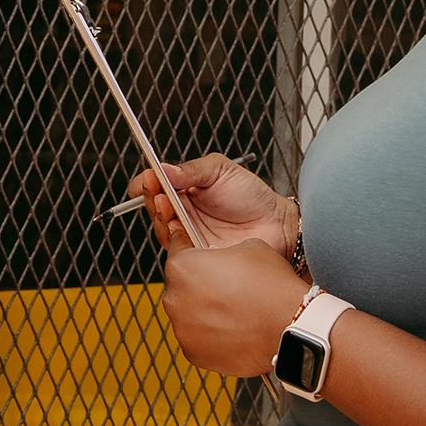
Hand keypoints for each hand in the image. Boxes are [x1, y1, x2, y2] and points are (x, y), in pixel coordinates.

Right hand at [128, 153, 296, 256]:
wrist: (278, 224)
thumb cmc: (253, 196)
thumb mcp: (220, 171)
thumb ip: (192, 170)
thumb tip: (164, 168)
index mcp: (186, 190)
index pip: (157, 186)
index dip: (148, 182)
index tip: (149, 177)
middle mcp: (184, 213)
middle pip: (155, 208)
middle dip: (152, 198)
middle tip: (158, 191)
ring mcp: (189, 235)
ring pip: (162, 230)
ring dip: (161, 218)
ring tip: (169, 207)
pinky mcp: (198, 256)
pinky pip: (179, 251)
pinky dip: (175, 239)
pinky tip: (180, 229)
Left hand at [162, 232, 307, 376]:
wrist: (290, 327)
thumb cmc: (271, 286)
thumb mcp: (249, 246)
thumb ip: (224, 251)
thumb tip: (223, 258)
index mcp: (182, 266)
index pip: (177, 251)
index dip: (191, 250)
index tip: (199, 254)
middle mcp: (174, 298)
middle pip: (181, 286)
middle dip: (199, 285)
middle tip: (226, 288)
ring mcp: (182, 329)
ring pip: (188, 315)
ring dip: (204, 312)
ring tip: (233, 312)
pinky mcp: (194, 354)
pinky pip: (198, 340)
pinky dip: (211, 336)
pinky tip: (234, 331)